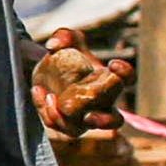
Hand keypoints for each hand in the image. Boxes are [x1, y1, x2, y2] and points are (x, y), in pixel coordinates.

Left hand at [32, 25, 131, 140]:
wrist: (44, 70)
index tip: (114, 63)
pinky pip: (55, 124)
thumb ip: (65, 36)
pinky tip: (39, 91)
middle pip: (114, 121)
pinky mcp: (62, 122)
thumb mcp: (66, 41)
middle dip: (106, 121)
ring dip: (63, 118)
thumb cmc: (66, 57)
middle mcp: (100, 104)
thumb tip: (54, 44)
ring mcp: (81, 117)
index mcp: (109, 81)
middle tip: (92, 116)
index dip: (126, 73)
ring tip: (51, 97)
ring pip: (78, 130)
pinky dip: (45, 110)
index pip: (126, 80)